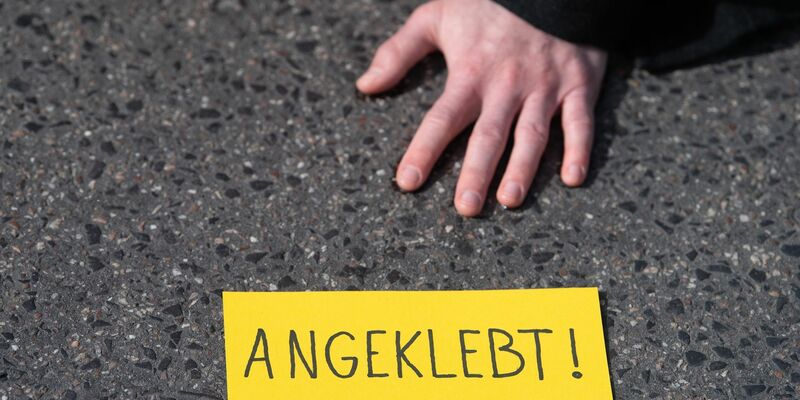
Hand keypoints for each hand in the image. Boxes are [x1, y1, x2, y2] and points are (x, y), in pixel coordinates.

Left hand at [357, 0, 607, 216]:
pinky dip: (580, 149)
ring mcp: (545, 87)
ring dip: (523, 169)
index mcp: (470, 73)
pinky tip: (573, 179)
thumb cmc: (488, 2)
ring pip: (533, 135)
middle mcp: (507, 86)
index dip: (424, 150)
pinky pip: (581, 121)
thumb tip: (366, 85)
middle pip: (488, 136)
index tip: (408, 182)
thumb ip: (399, 52)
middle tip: (466, 209)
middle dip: (476, 174)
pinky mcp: (579, 84)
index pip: (442, 118)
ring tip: (510, 201)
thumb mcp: (436, 16)